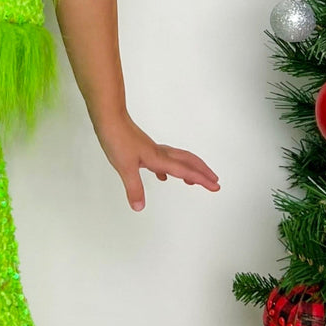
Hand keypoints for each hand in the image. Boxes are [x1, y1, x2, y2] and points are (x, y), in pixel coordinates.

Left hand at [93, 113, 219, 211]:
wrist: (109, 119)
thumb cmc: (117, 139)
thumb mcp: (125, 168)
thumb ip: (134, 188)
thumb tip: (139, 207)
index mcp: (159, 159)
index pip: (185, 171)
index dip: (201, 179)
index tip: (216, 186)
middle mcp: (160, 153)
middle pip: (188, 162)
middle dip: (203, 172)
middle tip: (215, 181)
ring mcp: (153, 149)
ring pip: (178, 159)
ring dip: (189, 169)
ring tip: (194, 180)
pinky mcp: (144, 148)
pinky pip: (163, 159)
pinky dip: (169, 168)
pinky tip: (162, 175)